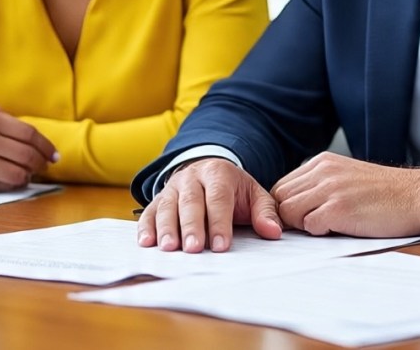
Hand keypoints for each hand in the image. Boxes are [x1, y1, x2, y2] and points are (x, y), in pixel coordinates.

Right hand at [0, 105, 57, 191]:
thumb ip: (2, 118)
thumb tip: (32, 131)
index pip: (30, 134)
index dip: (46, 146)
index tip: (54, 155)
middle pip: (28, 153)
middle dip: (42, 162)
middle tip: (45, 166)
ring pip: (21, 171)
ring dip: (30, 174)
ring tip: (29, 173)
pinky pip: (7, 183)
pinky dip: (16, 183)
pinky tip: (14, 179)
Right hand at [136, 158, 282, 252]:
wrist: (208, 170)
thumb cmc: (233, 188)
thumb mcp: (254, 194)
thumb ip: (264, 212)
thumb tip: (273, 232)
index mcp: (218, 173)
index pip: (218, 198)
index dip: (219, 222)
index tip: (220, 246)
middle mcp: (192, 177)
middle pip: (190, 202)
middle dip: (192, 226)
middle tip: (193, 248)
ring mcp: (173, 187)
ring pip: (167, 206)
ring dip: (166, 228)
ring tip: (168, 248)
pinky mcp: (158, 198)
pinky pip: (149, 211)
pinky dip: (146, 227)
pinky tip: (146, 242)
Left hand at [270, 152, 419, 236]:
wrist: (418, 196)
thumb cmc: (386, 193)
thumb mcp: (346, 176)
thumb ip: (320, 185)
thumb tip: (293, 207)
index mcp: (322, 162)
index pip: (282, 187)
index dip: (286, 206)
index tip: (301, 218)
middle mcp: (323, 171)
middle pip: (280, 199)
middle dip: (290, 217)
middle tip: (312, 227)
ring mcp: (330, 189)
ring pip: (288, 212)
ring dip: (303, 225)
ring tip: (327, 226)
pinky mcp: (339, 209)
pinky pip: (309, 226)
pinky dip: (320, 233)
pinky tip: (340, 228)